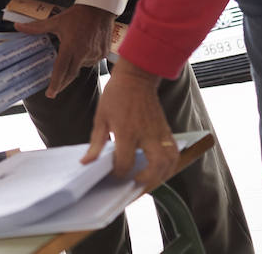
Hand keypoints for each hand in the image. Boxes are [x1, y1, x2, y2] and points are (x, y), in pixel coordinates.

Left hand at [15, 5, 114, 97]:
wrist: (100, 8)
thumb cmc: (77, 15)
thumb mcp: (56, 21)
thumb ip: (37, 27)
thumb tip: (18, 26)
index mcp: (71, 46)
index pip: (61, 69)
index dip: (55, 83)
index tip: (50, 94)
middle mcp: (84, 53)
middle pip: (71, 74)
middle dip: (61, 84)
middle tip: (53, 91)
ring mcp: (95, 54)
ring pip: (81, 67)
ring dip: (74, 66)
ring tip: (73, 52)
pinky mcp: (103, 54)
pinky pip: (91, 62)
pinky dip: (84, 60)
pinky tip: (82, 50)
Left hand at [81, 58, 177, 186]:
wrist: (137, 78)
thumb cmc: (116, 95)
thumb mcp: (100, 117)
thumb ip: (96, 143)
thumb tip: (86, 162)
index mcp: (126, 130)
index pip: (125, 161)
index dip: (118, 173)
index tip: (112, 173)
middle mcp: (146, 133)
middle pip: (155, 165)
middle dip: (145, 180)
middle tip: (134, 182)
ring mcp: (160, 132)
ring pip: (169, 161)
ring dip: (161, 175)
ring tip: (147, 179)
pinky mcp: (167, 130)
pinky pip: (174, 152)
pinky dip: (169, 164)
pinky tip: (159, 168)